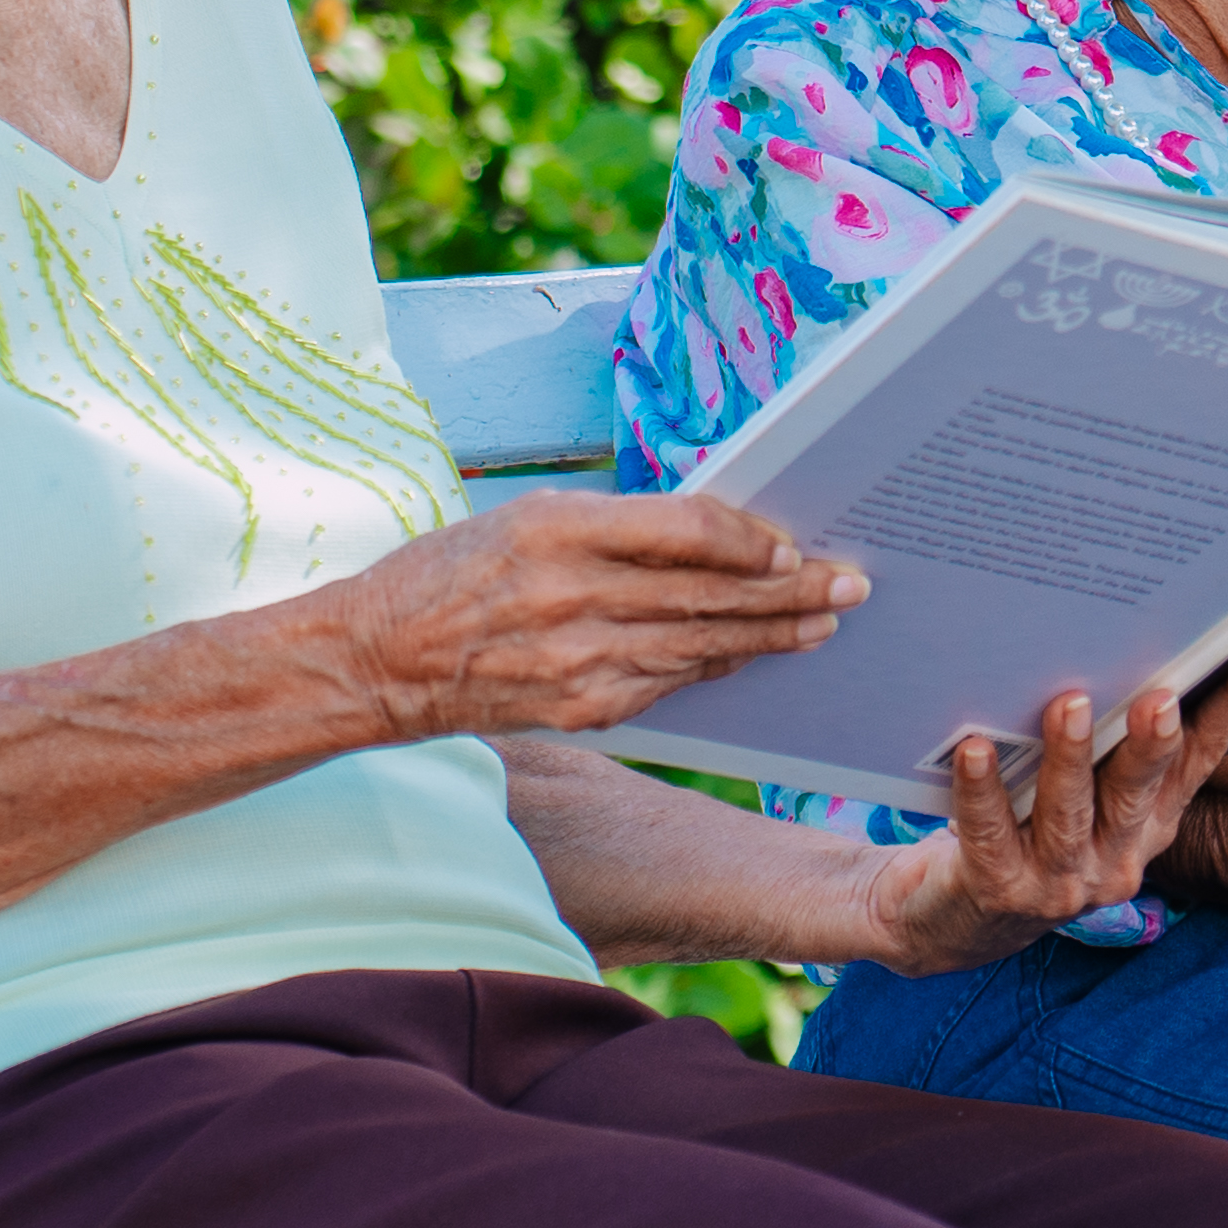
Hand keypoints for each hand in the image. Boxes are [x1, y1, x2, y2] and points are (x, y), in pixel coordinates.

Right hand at [324, 490, 863, 739]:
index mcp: (558, 531)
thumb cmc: (452, 573)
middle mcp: (573, 598)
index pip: (686, 530)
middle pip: (710, 593)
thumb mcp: (527, 517)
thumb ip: (616, 525)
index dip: (749, 539)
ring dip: (772, 635)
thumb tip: (716, 532)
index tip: (791, 543)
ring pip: (702, 645)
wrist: (377, 663)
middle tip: (849, 584)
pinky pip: (671, 683)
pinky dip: (715, 666)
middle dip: (790, 591)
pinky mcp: (582, 710)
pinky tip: (752, 655)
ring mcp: (579, 663)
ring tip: (823, 622)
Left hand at [864, 643, 1227, 971]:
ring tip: (1069, 704)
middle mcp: (1118, 856)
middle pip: (1139, 792)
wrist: (955, 920)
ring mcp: (1061, 882)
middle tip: (1159, 698)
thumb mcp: (1083, 789)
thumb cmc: (1027, 829)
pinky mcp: (1000, 891)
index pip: (1201, 757)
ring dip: (1069, 759)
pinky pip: (989, 834)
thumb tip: (1125, 642)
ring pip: (1068, 816)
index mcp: (1150, 822)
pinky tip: (974, 749)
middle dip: (1151, 744)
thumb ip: (1109, 741)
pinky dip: (982, 790)